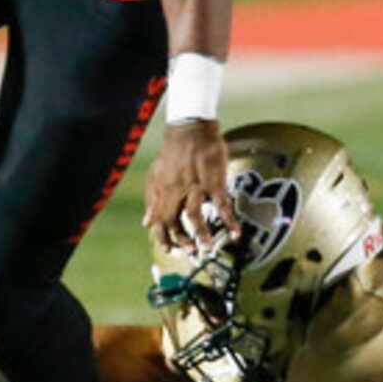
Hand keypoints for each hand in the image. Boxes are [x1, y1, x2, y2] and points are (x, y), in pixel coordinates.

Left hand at [143, 119, 231, 254]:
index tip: (169, 251)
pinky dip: (229, 220)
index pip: (159, 220)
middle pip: (175, 221)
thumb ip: (152, 199)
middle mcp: (177, 190)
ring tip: (208, 249)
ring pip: (195, 216)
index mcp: (163, 191)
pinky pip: (222, 204)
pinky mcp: (214, 181)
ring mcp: (196, 186)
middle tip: (190, 252)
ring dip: (202, 235)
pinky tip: (235, 233)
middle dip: (181, 240)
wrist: (189, 128)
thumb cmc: (173, 152)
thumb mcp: (156, 175)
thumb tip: (146, 222)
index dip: (163, 238)